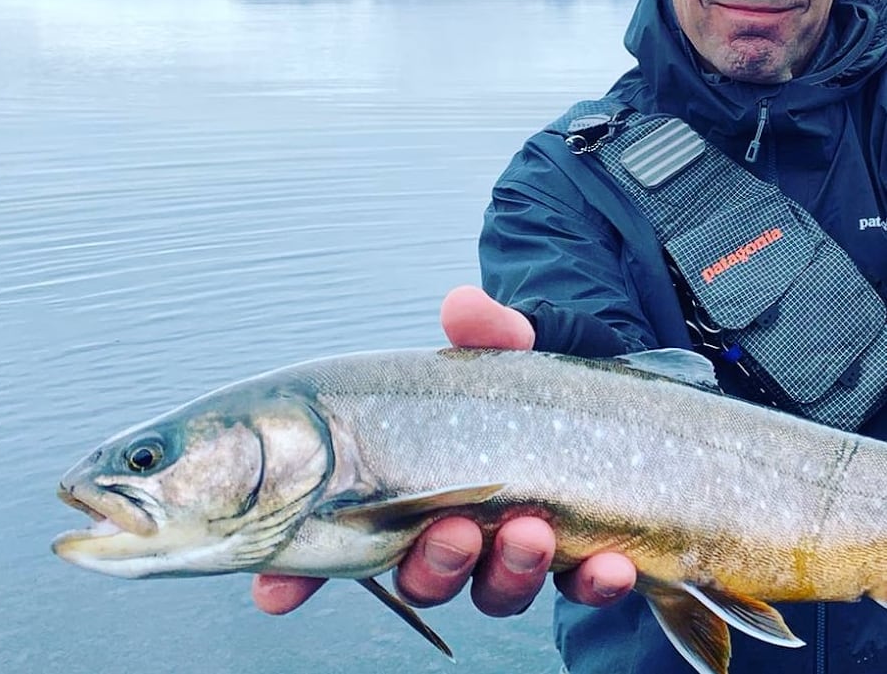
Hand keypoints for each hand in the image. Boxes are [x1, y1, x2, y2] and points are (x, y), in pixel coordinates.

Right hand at [252, 285, 636, 615]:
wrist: (620, 404)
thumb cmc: (537, 384)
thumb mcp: (513, 352)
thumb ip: (487, 333)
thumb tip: (462, 304)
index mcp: (415, 485)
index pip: (346, 534)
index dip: (303, 572)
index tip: (276, 591)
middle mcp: (455, 527)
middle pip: (423, 573)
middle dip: (435, 564)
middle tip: (455, 530)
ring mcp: (515, 549)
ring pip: (493, 590)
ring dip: (509, 572)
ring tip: (533, 532)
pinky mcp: (579, 560)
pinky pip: (579, 587)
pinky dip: (593, 583)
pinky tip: (611, 564)